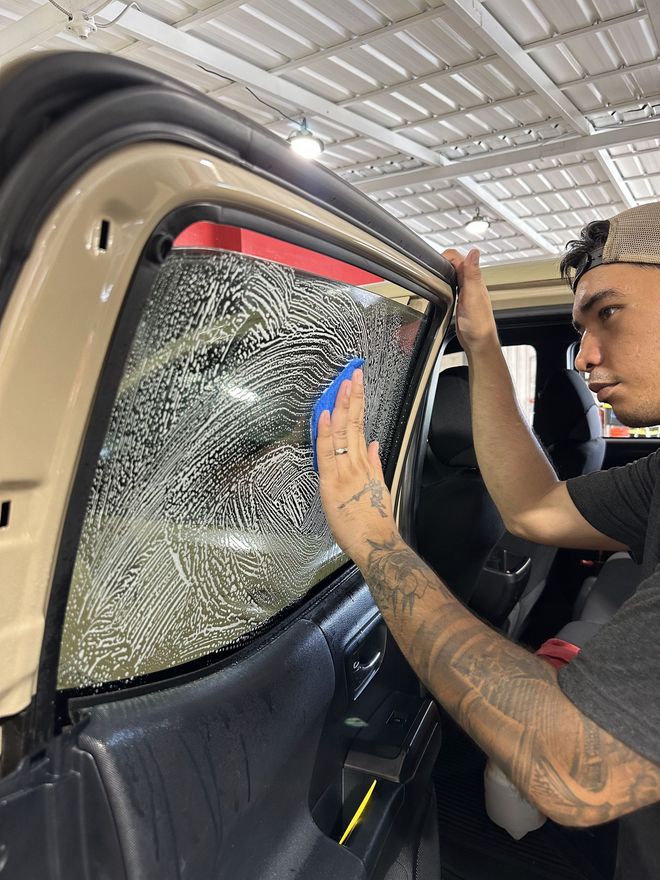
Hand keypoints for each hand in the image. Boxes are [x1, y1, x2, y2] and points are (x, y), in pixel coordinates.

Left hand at [316, 369, 397, 565]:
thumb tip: (374, 444)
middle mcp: (356, 463)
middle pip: (354, 424)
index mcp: (366, 464)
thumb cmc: (376, 522)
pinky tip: (327, 414)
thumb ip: (375, 464)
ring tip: (341, 384)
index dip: (357, 404)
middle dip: (352, 397)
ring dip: (341, 406)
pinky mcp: (333, 483)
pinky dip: (326, 433)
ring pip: (342, 433)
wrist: (377, 543)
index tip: (356, 385)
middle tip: (352, 373)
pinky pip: (328, 453)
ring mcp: (346, 471)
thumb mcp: (379, 489)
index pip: (360, 427)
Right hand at [442, 248, 498, 355]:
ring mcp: (465, 292)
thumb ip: (473, 274)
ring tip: (432, 277)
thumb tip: (474, 253)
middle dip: (442, 263)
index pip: (458, 258)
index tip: (434, 264)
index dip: (445, 257)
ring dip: (443, 272)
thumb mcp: (473, 297)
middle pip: (454, 264)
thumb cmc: (478, 324)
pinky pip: (452, 286)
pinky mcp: (460, 300)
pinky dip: (444, 284)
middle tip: (430, 270)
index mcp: (474, 280)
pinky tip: (440, 290)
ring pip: (453, 275)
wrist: (478, 342)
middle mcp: (471, 284)